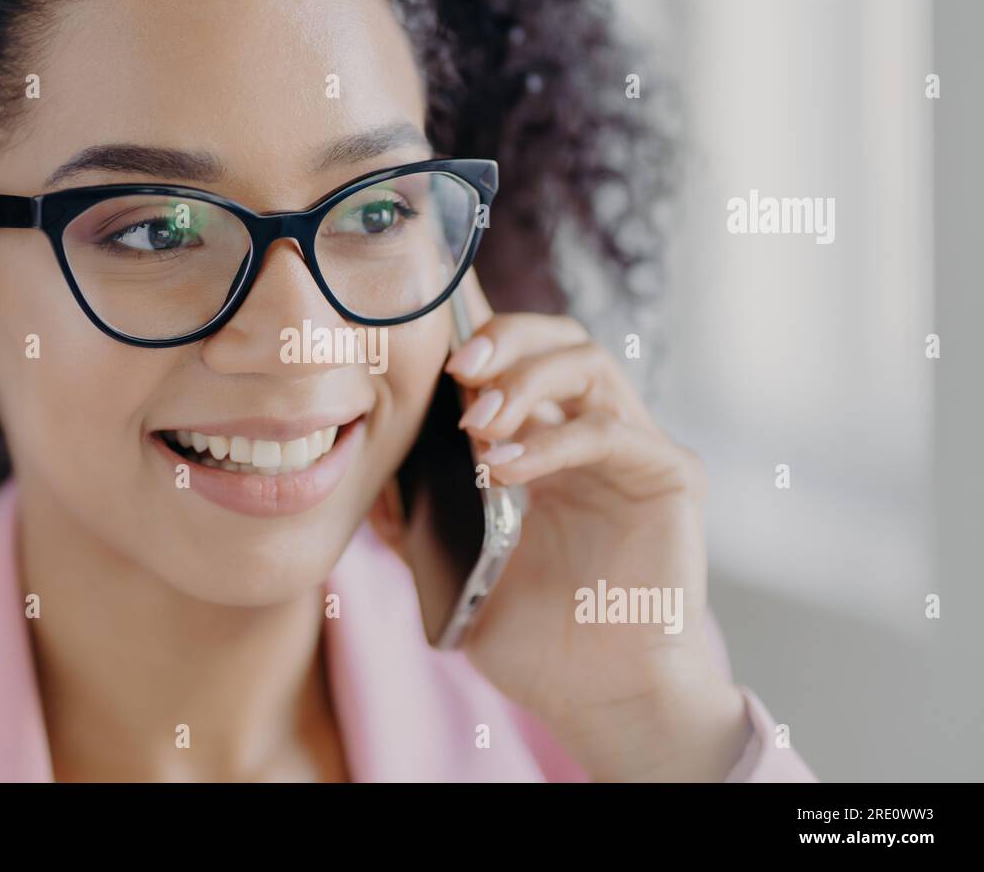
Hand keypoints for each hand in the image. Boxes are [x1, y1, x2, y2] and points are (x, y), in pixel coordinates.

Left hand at [396, 273, 750, 780]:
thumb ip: (420, 528)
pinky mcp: (671, 476)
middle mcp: (597, 439)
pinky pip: (607, 431)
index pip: (520, 365)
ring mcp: (637, 453)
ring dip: (524, 379)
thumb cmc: (541, 647)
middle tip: (456, 370)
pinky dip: (548, 440)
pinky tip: (502, 471)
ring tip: (477, 422)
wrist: (603, 703)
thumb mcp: (462, 577)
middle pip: (559, 340)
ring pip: (589, 363)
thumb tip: (370, 486)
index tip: (425, 363)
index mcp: (550, 452)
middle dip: (503, 339)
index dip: (477, 349)